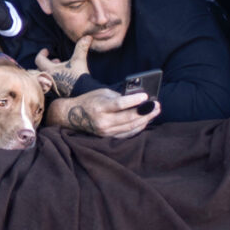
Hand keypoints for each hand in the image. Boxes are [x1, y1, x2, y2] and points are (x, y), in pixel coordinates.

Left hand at [34, 35, 91, 96]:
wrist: (84, 94)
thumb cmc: (79, 76)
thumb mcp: (79, 60)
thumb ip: (81, 47)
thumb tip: (88, 36)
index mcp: (49, 70)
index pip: (38, 59)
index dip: (42, 53)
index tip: (46, 50)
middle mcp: (48, 79)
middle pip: (37, 70)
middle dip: (45, 63)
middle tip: (55, 61)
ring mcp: (51, 87)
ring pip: (44, 78)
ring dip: (50, 71)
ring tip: (60, 68)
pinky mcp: (57, 94)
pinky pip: (50, 85)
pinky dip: (54, 79)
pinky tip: (63, 78)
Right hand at [46, 86, 160, 138]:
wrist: (73, 115)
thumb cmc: (89, 100)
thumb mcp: (102, 93)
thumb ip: (118, 96)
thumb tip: (137, 98)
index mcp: (99, 107)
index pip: (119, 104)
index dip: (134, 100)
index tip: (146, 96)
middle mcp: (102, 121)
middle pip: (128, 118)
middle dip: (145, 111)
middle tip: (157, 105)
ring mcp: (105, 131)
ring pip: (130, 127)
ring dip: (145, 119)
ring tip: (155, 112)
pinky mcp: (107, 137)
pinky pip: (126, 134)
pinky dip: (138, 127)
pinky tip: (146, 121)